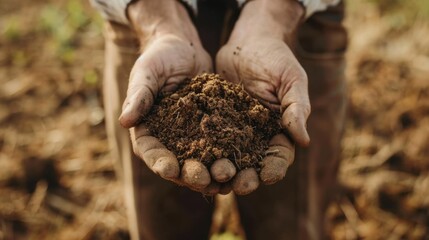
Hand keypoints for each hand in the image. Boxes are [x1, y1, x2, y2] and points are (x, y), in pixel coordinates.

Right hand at [119, 0, 220, 193]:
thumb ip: (139, 96)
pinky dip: (231, 156)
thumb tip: (124, 120)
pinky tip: (244, 163)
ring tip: (227, 177)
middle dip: (191, 174)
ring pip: (202, 161)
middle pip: (178, 164)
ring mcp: (192, 138)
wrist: (183, 49)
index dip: (159, 162)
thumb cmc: (159, 58)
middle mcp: (170, 140)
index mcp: (148, 130)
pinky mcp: (213, 131)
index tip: (169, 170)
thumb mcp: (147, 73)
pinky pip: (222, 146)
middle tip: (204, 180)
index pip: (150, 151)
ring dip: (213, 173)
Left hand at [216, 0, 309, 194]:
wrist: (247, 41)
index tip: (267, 175)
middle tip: (238, 185)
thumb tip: (303, 141)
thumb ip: (296, 108)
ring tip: (214, 179)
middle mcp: (257, 135)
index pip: (280, 155)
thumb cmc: (276, 57)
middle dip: (247, 176)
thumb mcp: (291, 79)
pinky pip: (208, 139)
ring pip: (229, 156)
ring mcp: (234, 130)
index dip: (274, 167)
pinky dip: (202, 152)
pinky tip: (194, 160)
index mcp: (280, 129)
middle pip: (253, 163)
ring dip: (223, 170)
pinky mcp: (214, 121)